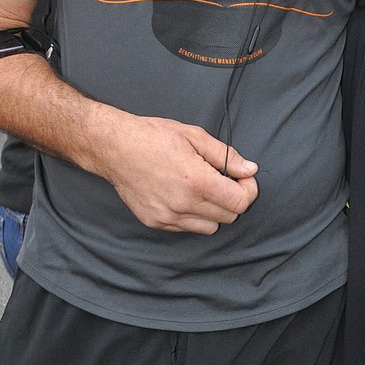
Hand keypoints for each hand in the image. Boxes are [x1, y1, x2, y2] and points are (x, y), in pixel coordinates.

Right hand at [97, 112, 258, 233]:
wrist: (115, 147)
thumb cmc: (154, 137)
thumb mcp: (194, 136)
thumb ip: (226, 155)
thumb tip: (250, 170)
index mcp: (197, 180)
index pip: (240, 203)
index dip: (248, 190)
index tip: (242, 179)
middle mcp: (183, 203)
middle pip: (229, 217)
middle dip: (232, 199)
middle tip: (223, 181)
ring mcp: (168, 216)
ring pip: (210, 227)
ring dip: (213, 211)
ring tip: (202, 189)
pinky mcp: (156, 222)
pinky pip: (187, 228)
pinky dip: (193, 216)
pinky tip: (183, 195)